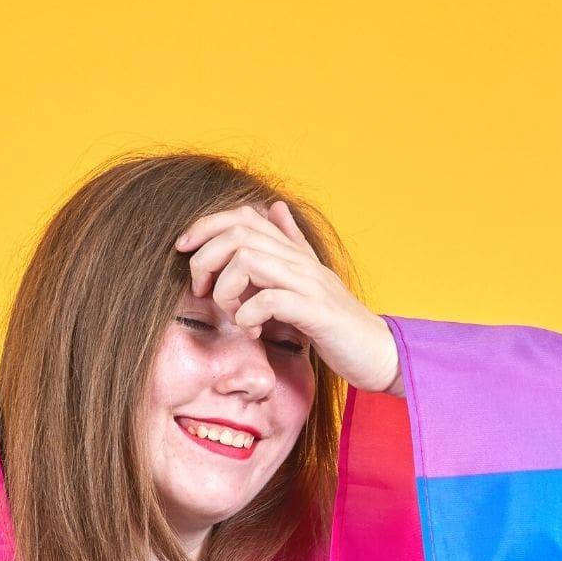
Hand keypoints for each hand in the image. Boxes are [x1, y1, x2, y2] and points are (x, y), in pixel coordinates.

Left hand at [173, 201, 402, 394]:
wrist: (377, 352)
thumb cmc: (337, 323)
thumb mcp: (308, 279)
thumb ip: (290, 244)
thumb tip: (274, 207)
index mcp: (292, 253)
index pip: (242, 217)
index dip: (206, 226)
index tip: (184, 250)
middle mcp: (298, 261)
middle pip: (238, 233)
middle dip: (206, 258)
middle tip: (201, 290)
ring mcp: (308, 284)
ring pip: (248, 260)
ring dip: (226, 288)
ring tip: (230, 313)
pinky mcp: (316, 313)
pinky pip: (270, 300)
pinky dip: (249, 315)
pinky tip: (253, 329)